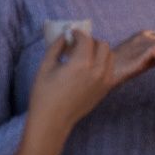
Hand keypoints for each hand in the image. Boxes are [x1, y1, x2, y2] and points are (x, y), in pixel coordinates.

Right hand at [34, 29, 154, 120]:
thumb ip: (56, 47)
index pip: (87, 39)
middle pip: (103, 45)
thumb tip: (64, 35)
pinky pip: (110, 69)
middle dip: (91, 41)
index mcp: (81, 64)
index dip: (78, 33)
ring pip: (110, 56)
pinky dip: (103, 63)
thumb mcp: (45, 67)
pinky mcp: (106, 89)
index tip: (72, 33)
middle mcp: (97, 71)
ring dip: (99, 51)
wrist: (52, 121)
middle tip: (78, 44)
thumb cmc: (44, 94)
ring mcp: (104, 81)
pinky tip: (89, 68)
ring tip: (84, 55)